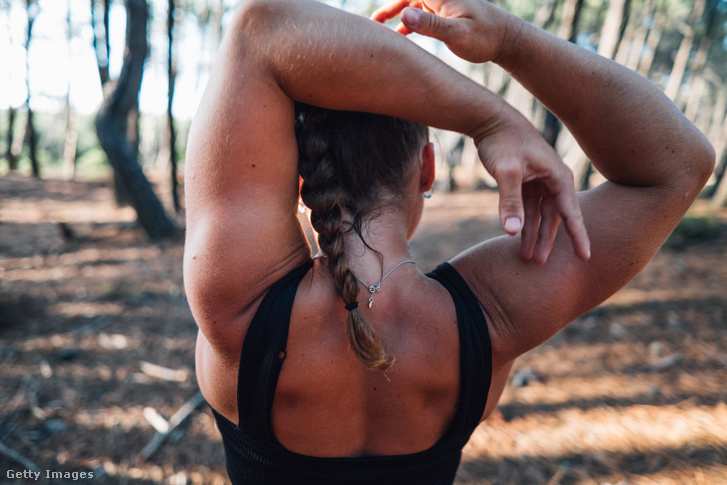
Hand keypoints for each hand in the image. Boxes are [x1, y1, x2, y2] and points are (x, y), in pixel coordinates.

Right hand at [371, 0, 513, 63]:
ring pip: (408, 5)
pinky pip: (417, 14)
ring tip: (374, 29)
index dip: (393, 3)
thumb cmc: (485, 38)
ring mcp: (438, 2)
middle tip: (366, 23)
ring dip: (391, 14)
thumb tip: (404, 13)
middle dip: (386, 8)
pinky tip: (397, 37)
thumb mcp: (457, 34)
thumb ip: (430, 25)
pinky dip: (404, 23)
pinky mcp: (441, 12)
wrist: (505, 39)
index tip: (375, 18)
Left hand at [475, 105, 590, 263]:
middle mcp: (553, 180)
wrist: (489, 120)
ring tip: (527, 258)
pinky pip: (528, 208)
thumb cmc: (502, 142)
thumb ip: (510, 202)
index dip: (578, 236)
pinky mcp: (526, 182)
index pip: (571, 213)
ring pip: (540, 215)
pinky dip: (523, 222)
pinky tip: (517, 238)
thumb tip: (512, 232)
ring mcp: (540, 182)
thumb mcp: (506, 172)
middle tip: (539, 264)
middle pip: (554, 218)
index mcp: (558, 177)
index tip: (585, 257)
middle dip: (547, 241)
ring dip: (533, 234)